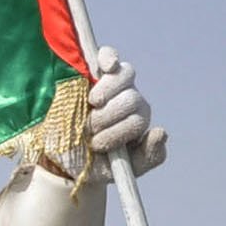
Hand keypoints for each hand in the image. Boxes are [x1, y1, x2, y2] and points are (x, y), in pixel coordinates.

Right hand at [83, 46, 167, 174]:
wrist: (64, 155)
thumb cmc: (96, 163)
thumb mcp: (124, 169)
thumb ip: (148, 156)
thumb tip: (161, 131)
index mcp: (137, 119)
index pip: (138, 119)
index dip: (117, 131)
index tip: (97, 145)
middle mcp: (128, 99)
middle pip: (131, 98)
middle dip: (107, 117)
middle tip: (90, 129)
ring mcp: (112, 84)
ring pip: (125, 75)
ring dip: (106, 93)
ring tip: (91, 106)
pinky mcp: (93, 70)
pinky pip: (108, 56)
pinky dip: (109, 58)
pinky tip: (107, 67)